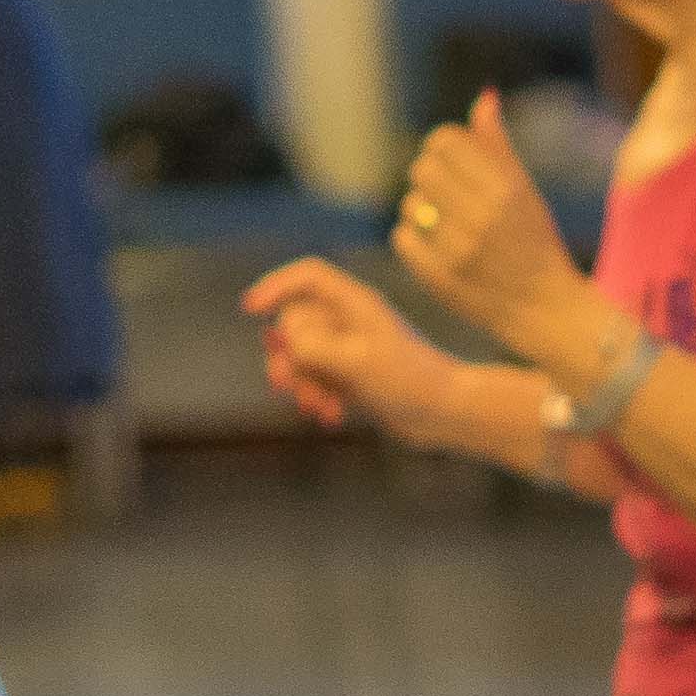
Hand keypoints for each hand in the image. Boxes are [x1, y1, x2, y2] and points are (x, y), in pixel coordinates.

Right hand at [240, 255, 454, 435]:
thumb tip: (283, 339)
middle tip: (295, 388)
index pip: (308, 277)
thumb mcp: (357, 362)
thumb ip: (315, 347)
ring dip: (302, 384)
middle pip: (295, 325)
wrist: (446, 415)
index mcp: (356, 304)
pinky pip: (316, 380)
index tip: (250, 309)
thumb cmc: (411, 381)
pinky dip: (316, 397)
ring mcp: (349, 350)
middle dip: (291, 359)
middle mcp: (350, 322)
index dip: (276, 286)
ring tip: (318, 408)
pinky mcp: (351, 377)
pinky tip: (330, 417)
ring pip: (301, 357)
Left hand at [389, 96, 585, 356]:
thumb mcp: (526, 192)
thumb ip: (499, 146)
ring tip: (443, 223)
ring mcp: (458, 250)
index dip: (441, 147)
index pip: (445, 141)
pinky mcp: (439, 278)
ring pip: (411, 204)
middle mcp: (482, 216)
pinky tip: (434, 245)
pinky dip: (413, 239)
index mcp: (505, 189)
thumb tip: (483, 98)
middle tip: (444, 193)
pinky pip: (402, 238)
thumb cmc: (536, 243)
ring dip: (421, 210)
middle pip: (422, 169)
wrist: (545, 310)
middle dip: (429, 177)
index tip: (451, 162)